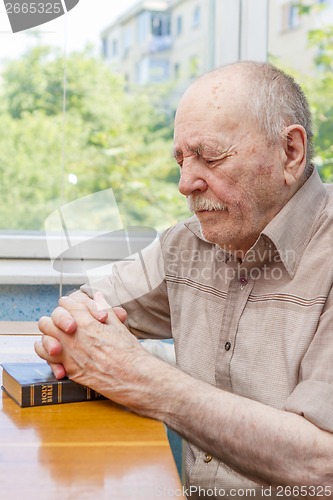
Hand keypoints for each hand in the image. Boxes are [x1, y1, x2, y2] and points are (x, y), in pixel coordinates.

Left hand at [35, 293, 160, 412]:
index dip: (70, 303)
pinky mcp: (69, 369)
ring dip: (49, 335)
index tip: (74, 308)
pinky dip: (48, 354)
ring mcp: (69, 353)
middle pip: (50, 319)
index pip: (67, 303)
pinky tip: (57, 352)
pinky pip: (47, 358)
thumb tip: (97, 296)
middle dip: (56, 318)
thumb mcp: (118, 325)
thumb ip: (104, 308)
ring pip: (44, 337)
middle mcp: (74, 336)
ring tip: (58, 336)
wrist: (133, 377)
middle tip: (66, 322)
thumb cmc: (129, 351)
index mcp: (87, 322)